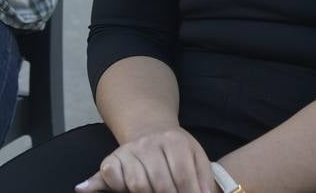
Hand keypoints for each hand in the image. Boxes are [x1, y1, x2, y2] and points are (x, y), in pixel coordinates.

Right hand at [75, 127, 213, 192]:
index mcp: (174, 141)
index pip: (182, 176)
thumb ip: (204, 177)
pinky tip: (128, 189)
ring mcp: (129, 150)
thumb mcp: (195, 155)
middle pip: (161, 184)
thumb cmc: (176, 150)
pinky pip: (111, 177)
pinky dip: (118, 187)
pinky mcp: (112, 158)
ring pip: (138, 185)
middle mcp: (149, 143)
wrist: (149, 129)